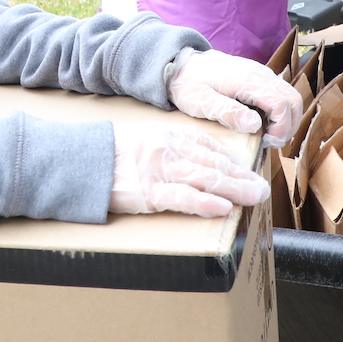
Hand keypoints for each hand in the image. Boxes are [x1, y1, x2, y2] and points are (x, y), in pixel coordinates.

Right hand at [110, 122, 269, 216]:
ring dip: (235, 188)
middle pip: (213, 162)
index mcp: (168, 134)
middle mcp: (169, 149)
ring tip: (255, 197)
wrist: (80, 161)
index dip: (232, 160)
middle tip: (262, 187)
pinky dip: (205, 202)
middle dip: (241, 175)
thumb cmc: (111, 153)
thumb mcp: (143, 138)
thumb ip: (168, 146)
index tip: (248, 170)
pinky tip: (223, 207)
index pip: (208, 146)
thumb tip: (194, 162)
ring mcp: (159, 170)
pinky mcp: (148, 192)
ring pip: (205, 178)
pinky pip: (182, 198)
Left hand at [167, 47, 301, 144]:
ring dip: (286, 119)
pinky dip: (280, 111)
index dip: (282, 127)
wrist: (182, 64)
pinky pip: (280, 94)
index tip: (266, 141)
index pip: (282, 103)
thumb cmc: (188, 84)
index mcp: (247, 80)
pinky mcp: (259, 78)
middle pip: (294, 99)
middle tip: (268, 142)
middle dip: (288, 125)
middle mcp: (259, 74)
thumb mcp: (201, 102)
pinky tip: (262, 123)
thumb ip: (227, 112)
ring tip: (266, 135)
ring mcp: (261, 74)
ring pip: (291, 96)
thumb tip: (255, 125)